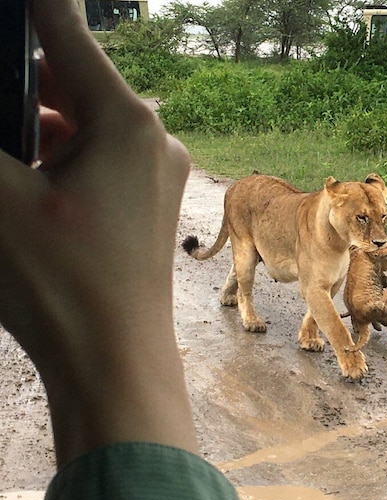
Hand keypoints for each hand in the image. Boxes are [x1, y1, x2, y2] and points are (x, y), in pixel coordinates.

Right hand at [0, 0, 196, 465]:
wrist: (114, 360)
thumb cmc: (61, 285)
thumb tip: (2, 127)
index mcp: (127, 121)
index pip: (64, 32)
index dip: (29, 10)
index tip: (17, 3)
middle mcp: (152, 140)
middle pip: (73, 82)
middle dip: (22, 81)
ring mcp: (155, 174)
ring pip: (84, 123)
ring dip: (36, 122)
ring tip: (9, 149)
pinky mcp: (147, 203)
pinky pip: (99, 159)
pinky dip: (59, 156)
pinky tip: (25, 176)